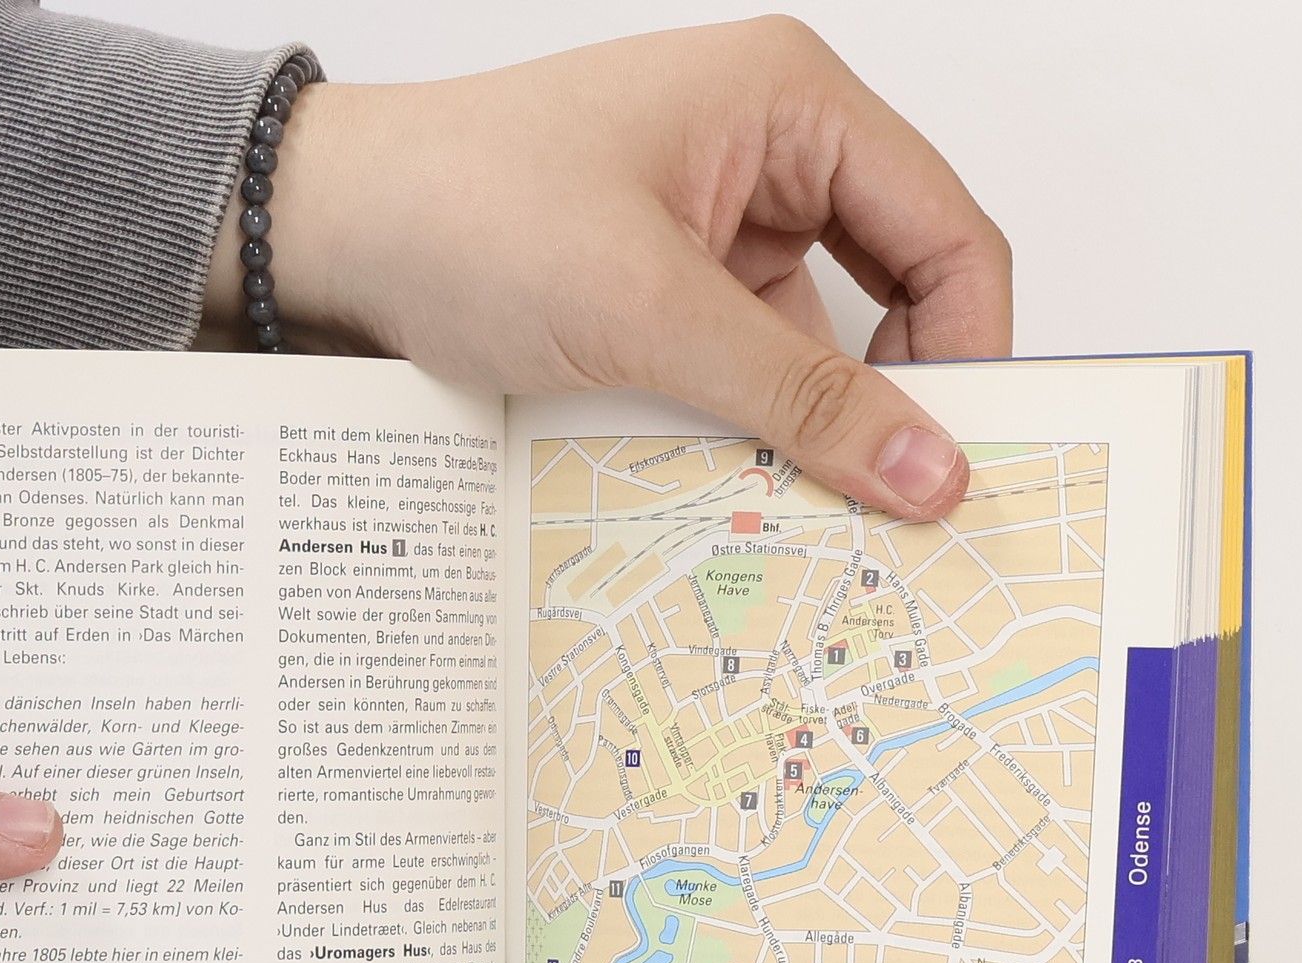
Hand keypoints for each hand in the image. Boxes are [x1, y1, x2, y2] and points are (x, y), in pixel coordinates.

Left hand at [228, 16, 1010, 518]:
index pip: (947, 234)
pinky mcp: (670, 302)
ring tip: (803, 517)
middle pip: (897, 299)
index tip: (958, 464)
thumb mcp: (649, 311)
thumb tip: (929, 467)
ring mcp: (719, 236)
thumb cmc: (465, 211)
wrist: (330, 240)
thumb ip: (797, 397)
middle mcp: (772, 161)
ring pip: (816, 357)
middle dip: (892, 403)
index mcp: (794, 105)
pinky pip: (746, 380)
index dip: (971, 349)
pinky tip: (734, 496)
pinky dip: (745, 439)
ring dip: (806, 436)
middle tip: (897, 512)